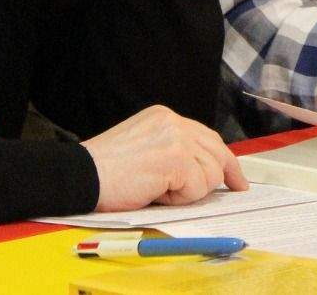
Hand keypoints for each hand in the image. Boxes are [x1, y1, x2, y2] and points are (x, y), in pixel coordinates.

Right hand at [82, 105, 248, 210]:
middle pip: (217, 152)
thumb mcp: (144, 147)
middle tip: (231, 191)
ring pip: (210, 173)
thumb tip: (205, 171)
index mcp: (165, 117)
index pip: (207, 137)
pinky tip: (155, 193)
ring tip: (158, 190)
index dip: (225, 160)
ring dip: (188, 191)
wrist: (80, 176)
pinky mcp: (175, 159)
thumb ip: (173, 150)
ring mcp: (176, 138)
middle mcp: (173, 122)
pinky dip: (180, 198)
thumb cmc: (106, 172)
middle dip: (221, 177)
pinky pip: (197, 187)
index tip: (236, 179)